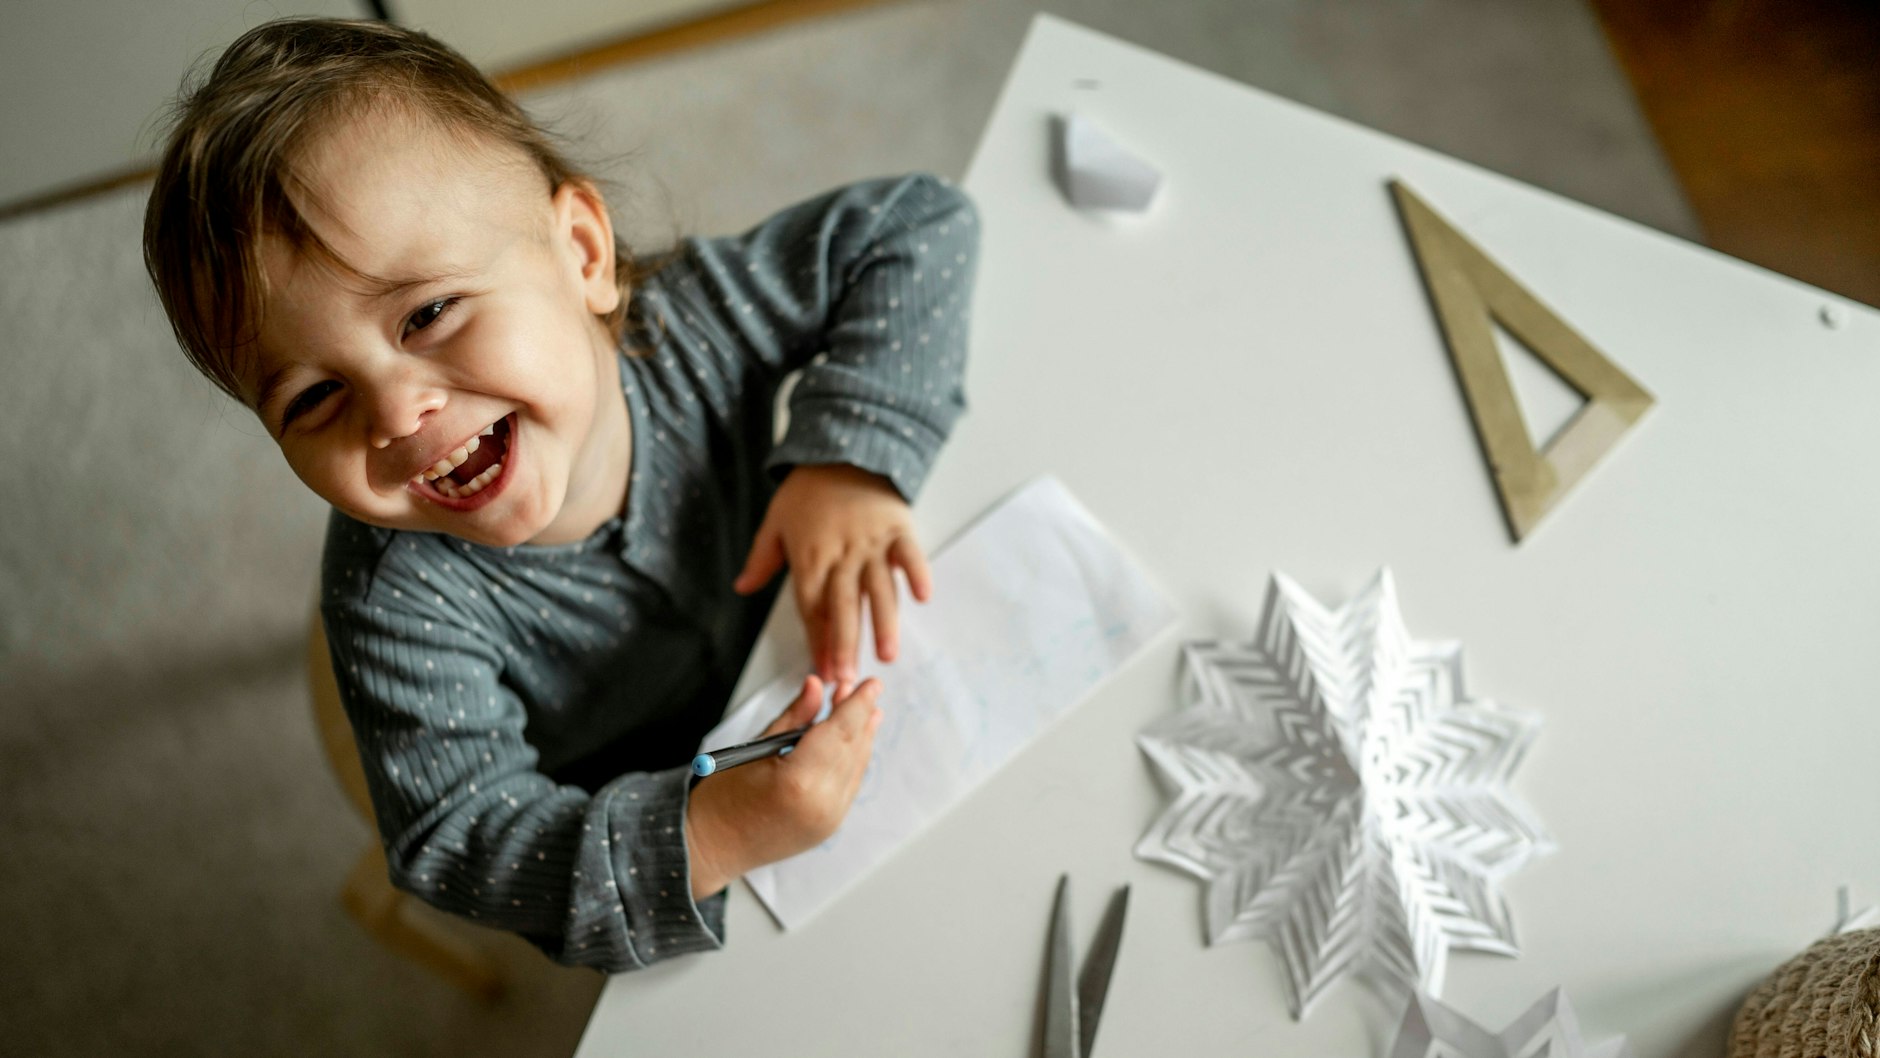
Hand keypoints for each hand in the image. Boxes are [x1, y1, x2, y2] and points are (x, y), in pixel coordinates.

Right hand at [685, 675, 881, 897]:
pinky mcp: (829, 827)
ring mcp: (829, 820)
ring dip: (861, 738)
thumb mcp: (755, 748)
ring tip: (864, 712)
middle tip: (863, 690)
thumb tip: (816, 686)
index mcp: (799, 782)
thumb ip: (795, 716)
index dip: (858, 704)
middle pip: (853, 749)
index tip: (871, 683)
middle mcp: (822, 804)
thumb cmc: (722, 798)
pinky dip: (853, 761)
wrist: (711, 847)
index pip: (840, 732)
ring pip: (857, 768)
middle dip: (860, 717)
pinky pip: (850, 786)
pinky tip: (852, 744)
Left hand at [733, 464, 932, 692]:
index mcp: (809, 555)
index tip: (821, 671)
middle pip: (842, 604)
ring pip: (878, 587)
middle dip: (844, 643)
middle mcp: (841, 553)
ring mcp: (871, 541)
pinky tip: (923, 598)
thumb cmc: (808, 489)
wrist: (844, 448)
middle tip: (847, 676)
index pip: (811, 606)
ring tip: (886, 654)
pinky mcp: (897, 527)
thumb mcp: (775, 520)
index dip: (816, 640)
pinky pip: (908, 552)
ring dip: (882, 621)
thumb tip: (742, 587)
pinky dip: (916, 573)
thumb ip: (761, 558)